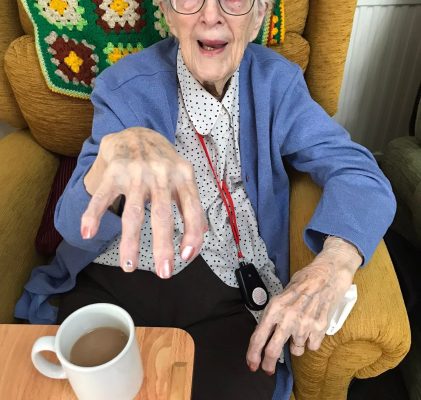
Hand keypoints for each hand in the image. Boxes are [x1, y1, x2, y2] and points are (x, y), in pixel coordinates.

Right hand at [81, 127, 206, 276]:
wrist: (137, 130)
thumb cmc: (163, 160)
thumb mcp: (183, 174)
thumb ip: (191, 202)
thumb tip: (200, 235)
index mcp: (182, 176)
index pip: (192, 208)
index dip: (193, 234)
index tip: (187, 257)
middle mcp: (161, 174)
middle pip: (162, 214)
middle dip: (163, 246)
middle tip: (164, 273)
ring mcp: (136, 172)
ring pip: (133, 212)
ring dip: (130, 242)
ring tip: (129, 267)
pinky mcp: (114, 171)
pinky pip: (103, 197)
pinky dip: (93, 215)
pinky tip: (87, 233)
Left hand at [246, 237, 361, 374]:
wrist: (327, 274)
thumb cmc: (303, 281)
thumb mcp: (282, 294)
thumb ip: (274, 314)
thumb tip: (265, 335)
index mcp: (274, 307)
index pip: (259, 336)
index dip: (253, 354)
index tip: (251, 364)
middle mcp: (287, 318)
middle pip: (273, 350)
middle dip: (268, 363)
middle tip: (267, 370)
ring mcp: (304, 324)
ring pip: (295, 350)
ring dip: (295, 344)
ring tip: (300, 327)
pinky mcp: (319, 328)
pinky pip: (311, 346)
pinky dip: (310, 340)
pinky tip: (312, 326)